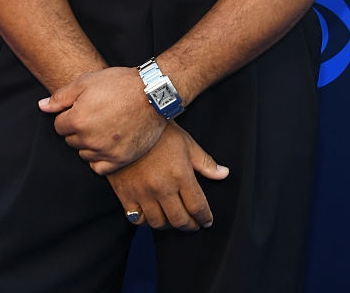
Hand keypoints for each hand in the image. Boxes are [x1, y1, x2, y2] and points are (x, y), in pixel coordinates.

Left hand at [39, 67, 164, 173]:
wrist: (152, 93)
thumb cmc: (120, 84)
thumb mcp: (87, 81)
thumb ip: (61, 96)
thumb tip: (42, 106)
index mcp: (77, 119)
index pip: (59, 126)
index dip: (69, 115)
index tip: (83, 108)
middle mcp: (88, 139)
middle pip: (71, 140)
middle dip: (78, 129)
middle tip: (95, 115)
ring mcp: (105, 151)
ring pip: (84, 153)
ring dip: (89, 143)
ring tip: (104, 127)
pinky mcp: (120, 160)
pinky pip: (99, 167)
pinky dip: (99, 158)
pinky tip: (107, 144)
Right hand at [107, 122, 228, 232]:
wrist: (127, 124)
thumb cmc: (160, 132)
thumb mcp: (186, 143)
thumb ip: (205, 162)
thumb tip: (223, 174)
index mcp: (180, 175)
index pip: (197, 207)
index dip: (204, 218)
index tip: (206, 221)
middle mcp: (162, 187)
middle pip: (179, 220)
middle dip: (190, 225)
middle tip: (193, 224)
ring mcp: (143, 193)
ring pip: (159, 223)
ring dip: (169, 225)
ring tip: (173, 219)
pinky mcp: (126, 194)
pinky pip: (137, 219)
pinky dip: (146, 221)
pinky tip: (152, 214)